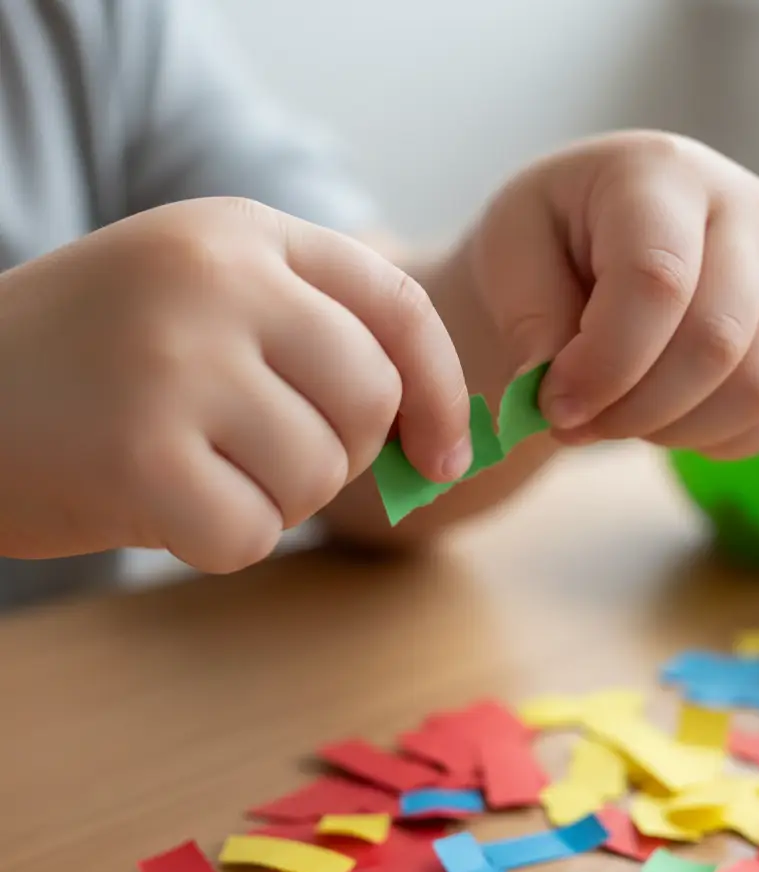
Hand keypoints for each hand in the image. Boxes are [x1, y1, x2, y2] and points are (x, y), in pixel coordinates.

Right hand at [0, 198, 469, 570]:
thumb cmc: (101, 361)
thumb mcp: (208, 305)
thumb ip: (319, 344)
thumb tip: (438, 446)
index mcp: (243, 233)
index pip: (399, 304)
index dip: (441, 390)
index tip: (445, 455)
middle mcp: (217, 280)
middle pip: (371, 397)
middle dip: (344, 454)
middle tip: (270, 457)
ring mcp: (176, 360)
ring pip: (319, 474)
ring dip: (277, 499)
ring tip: (200, 469)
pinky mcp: (138, 453)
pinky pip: (252, 533)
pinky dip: (220, 538)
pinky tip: (159, 505)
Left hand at [460, 130, 758, 457]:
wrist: (588, 243)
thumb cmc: (546, 242)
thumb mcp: (508, 255)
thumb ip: (530, 321)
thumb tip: (563, 398)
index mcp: (660, 173)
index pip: (656, 279)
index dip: (606, 362)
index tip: (554, 405)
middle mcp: (742, 210)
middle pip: (715, 340)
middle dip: (634, 408)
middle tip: (573, 422)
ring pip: (756, 386)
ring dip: (672, 429)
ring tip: (614, 415)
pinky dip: (711, 438)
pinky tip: (659, 418)